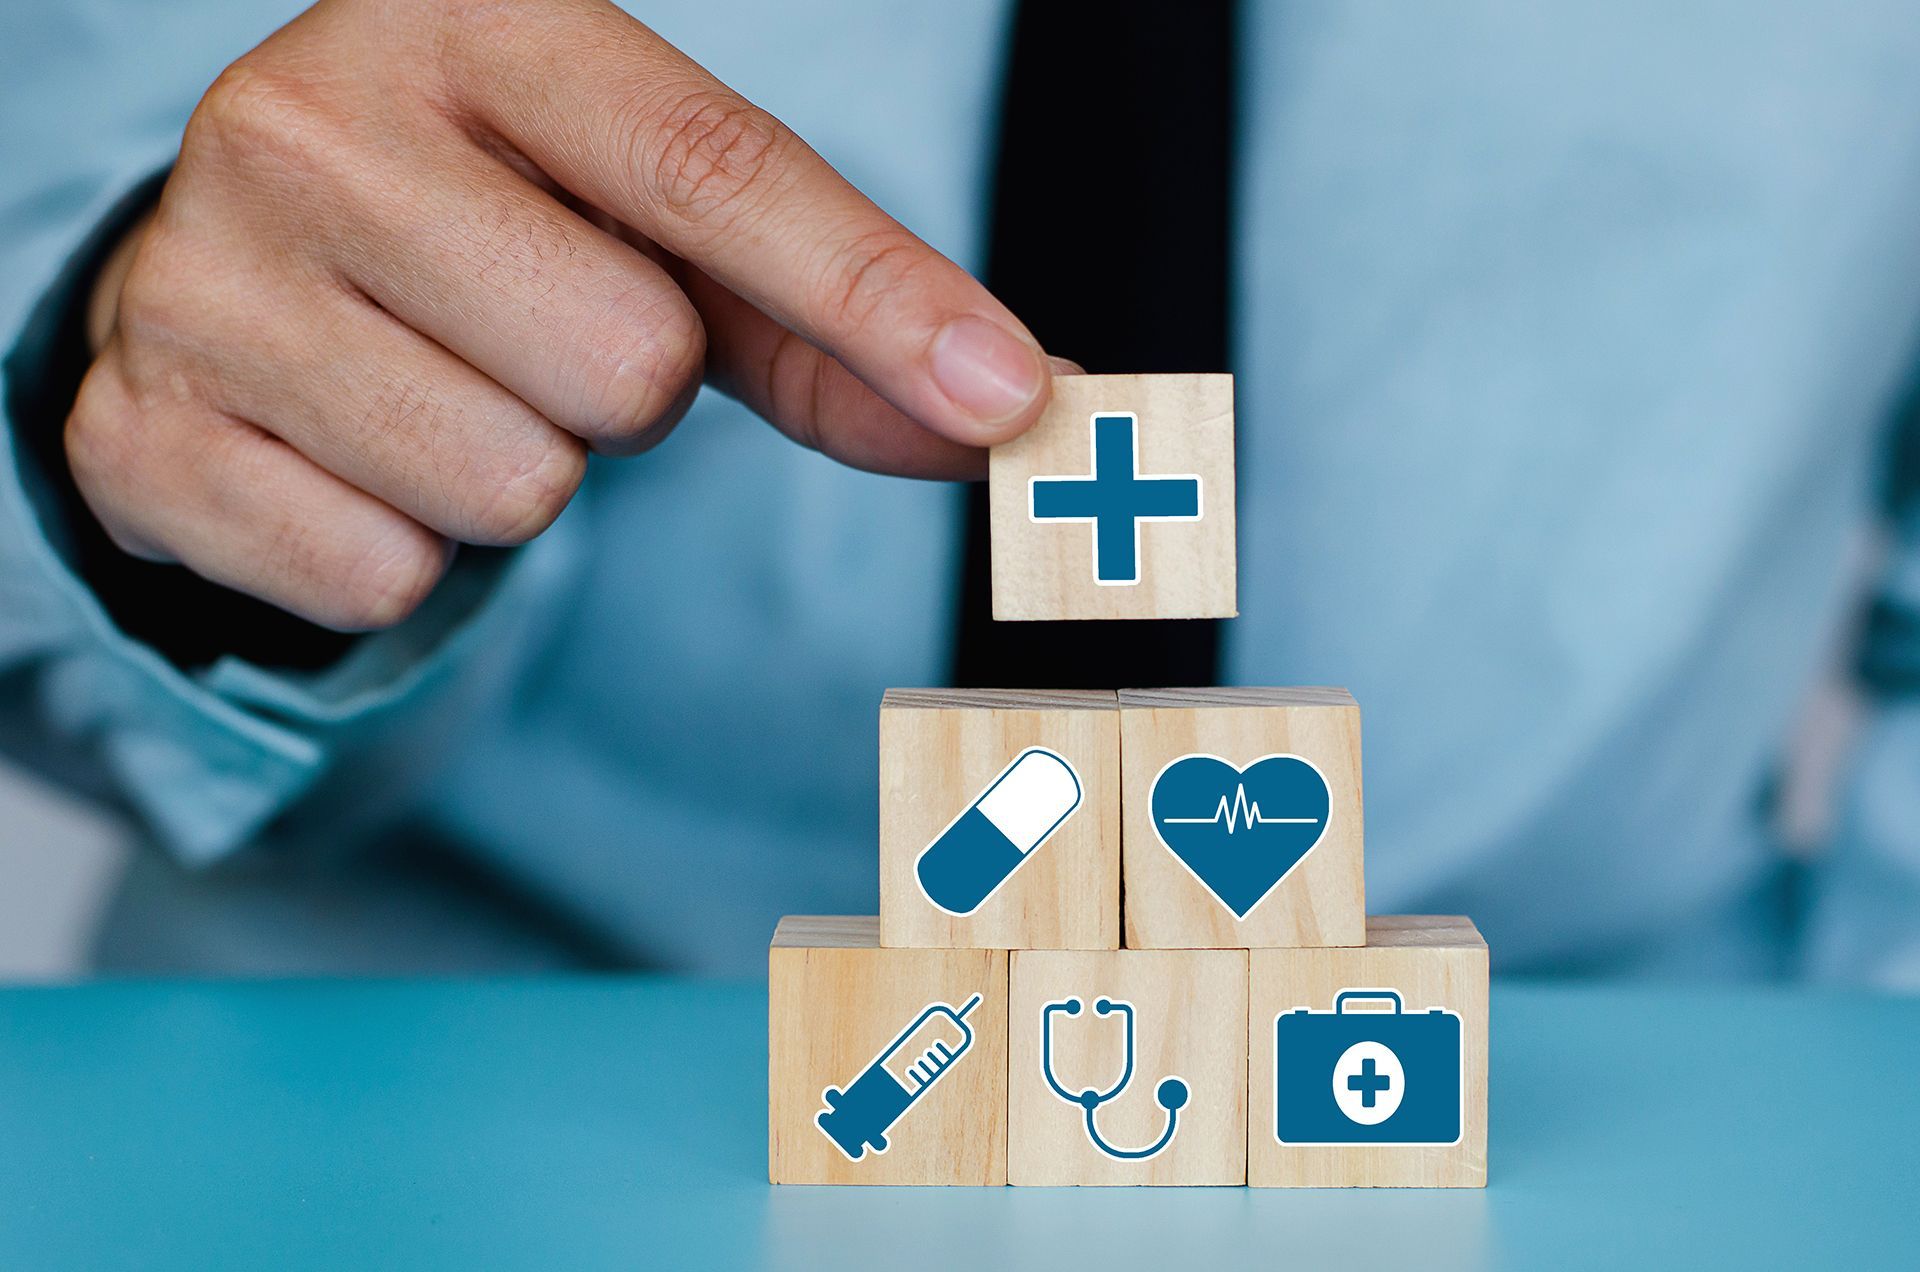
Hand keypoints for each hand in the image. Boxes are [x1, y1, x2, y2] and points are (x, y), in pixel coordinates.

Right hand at [71, 0, 1060, 629]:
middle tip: (538, 327)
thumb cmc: (496, 228)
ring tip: (443, 381)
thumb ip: (834, 320)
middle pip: (627, 364)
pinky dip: (407, 548)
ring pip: (512, 488)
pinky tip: (352, 454)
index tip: (1009, 396)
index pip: (712, 170)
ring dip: (520, 469)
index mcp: (472, 22)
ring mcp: (205, 278)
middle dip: (625, 389)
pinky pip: (388, 578)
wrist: (238, 269)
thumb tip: (1016, 410)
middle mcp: (311, 119)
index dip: (875, 294)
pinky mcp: (141, 436)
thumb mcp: (652, 227)